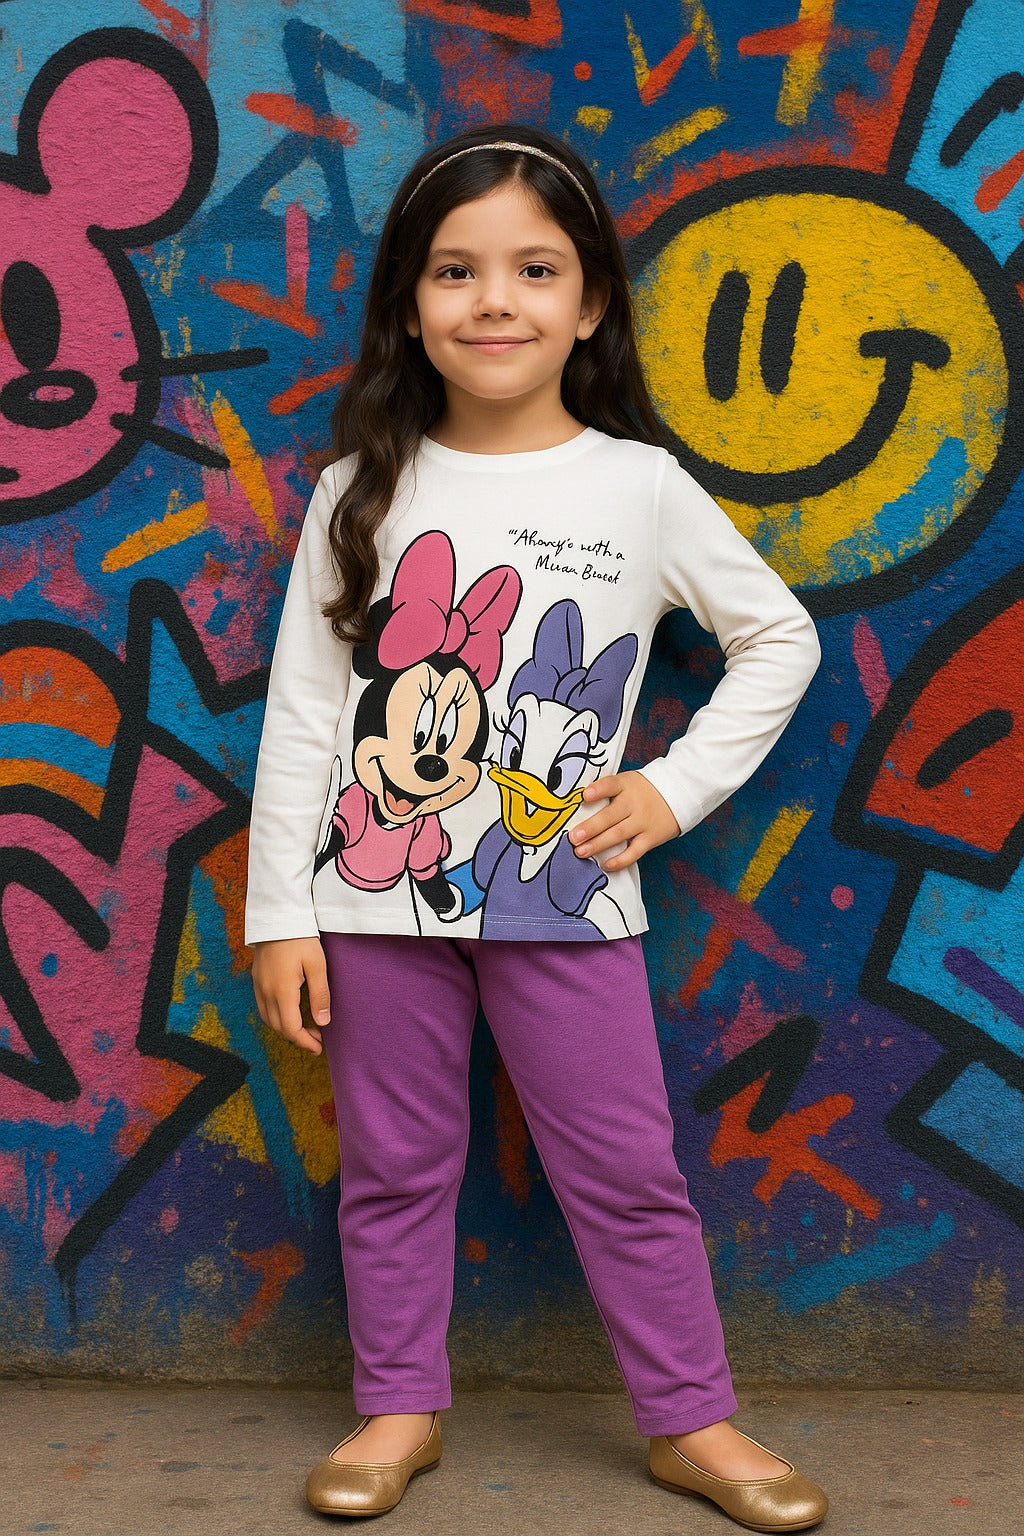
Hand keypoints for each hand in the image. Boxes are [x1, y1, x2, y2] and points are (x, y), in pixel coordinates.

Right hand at [251, 936, 329, 1054]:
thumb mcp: (317, 965)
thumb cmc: (301, 939)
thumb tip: (322, 1023)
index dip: (305, 1042)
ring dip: (285, 1029)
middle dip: (297, 1038)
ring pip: (268, 1019)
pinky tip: (290, 1012)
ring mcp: (258, 985)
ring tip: (305, 1028)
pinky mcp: (256, 979)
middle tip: (317, 1038)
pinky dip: (276, 1017)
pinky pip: (263, 1007)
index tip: (318, 1048)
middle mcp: (265, 992)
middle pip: (278, 1027)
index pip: (290, 1028)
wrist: (278, 916)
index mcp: (282, 991)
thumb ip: (320, 995)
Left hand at [567, 771, 680, 871]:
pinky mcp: (650, 838)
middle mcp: (634, 803)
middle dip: (590, 828)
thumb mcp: (627, 782)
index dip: (598, 790)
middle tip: (573, 837)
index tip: (585, 795)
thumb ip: (607, 791)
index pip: (611, 785)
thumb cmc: (643, 790)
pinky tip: (605, 865)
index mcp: (625, 785)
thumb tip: (577, 805)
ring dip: (598, 844)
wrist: (679, 793)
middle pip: (610, 816)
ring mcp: (643, 821)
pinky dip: (620, 860)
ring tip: (580, 852)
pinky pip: (634, 852)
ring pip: (618, 834)